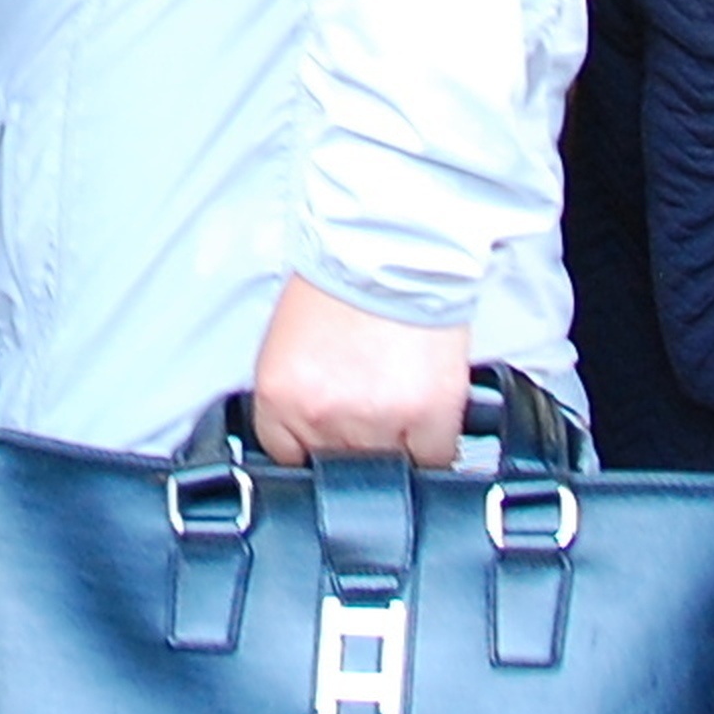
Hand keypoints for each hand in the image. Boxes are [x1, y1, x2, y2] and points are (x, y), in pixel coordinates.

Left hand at [247, 281, 475, 466]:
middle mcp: (321, 414)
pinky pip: (434, 460)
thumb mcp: (290, 345)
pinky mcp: (427, 415)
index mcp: (279, 396)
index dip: (313, 447)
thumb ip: (297, 397)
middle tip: (368, 405)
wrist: (395, 242)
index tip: (328, 437)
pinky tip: (428, 409)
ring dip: (396, 444)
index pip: (288, 458)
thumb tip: (308, 437)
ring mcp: (375, 419)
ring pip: (389, 471)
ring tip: (398, 396)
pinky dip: (434, 445)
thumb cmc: (344, 281)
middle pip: (339, 469)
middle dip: (353, 445)